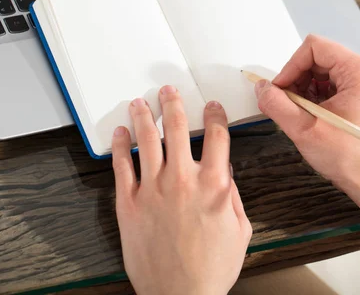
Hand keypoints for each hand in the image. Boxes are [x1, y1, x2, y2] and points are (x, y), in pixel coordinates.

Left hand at [112, 87, 251, 294]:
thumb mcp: (240, 231)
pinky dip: (119, 146)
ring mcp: (152, 189)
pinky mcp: (128, 203)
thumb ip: (234, 197)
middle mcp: (182, 180)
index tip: (212, 107)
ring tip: (140, 102)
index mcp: (213, 185)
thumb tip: (225, 175)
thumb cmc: (211, 268)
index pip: (217, 136)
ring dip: (143, 116)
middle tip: (168, 91)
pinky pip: (121, 166)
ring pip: (147, 140)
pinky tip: (119, 133)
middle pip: (178, 128)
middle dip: (174, 104)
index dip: (215, 116)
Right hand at [255, 35, 359, 233]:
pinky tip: (308, 114)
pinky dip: (310, 96)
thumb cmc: (349, 156)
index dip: (291, 67)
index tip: (280, 89)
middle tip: (286, 104)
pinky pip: (324, 82)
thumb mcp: (303, 128)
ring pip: (317, 70)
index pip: (314, 47)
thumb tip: (262, 88)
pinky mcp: (355, 91)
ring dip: (301, 89)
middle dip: (295, 79)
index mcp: (358, 70)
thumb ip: (277, 104)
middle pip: (315, 57)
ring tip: (298, 112)